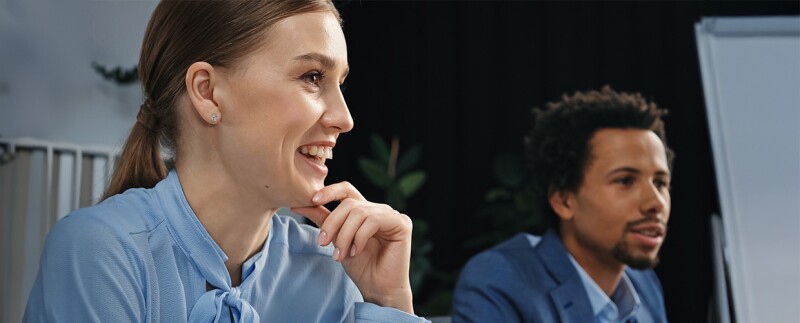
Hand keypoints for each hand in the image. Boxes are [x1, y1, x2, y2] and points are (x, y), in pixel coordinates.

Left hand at [291, 182, 414, 313]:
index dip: (329, 191)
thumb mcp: (336, 241)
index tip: (312, 200)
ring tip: (340, 254)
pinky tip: (356, 251)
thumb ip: (323, 220)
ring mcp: (391, 215)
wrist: (377, 289)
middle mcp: (378, 210)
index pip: (346, 190)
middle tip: (322, 243)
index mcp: (364, 211)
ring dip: (344, 235)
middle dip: (332, 223)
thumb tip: (299, 204)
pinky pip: (374, 220)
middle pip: (349, 203)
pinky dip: (360, 237)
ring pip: (359, 213)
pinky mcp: (402, 224)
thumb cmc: (360, 267)